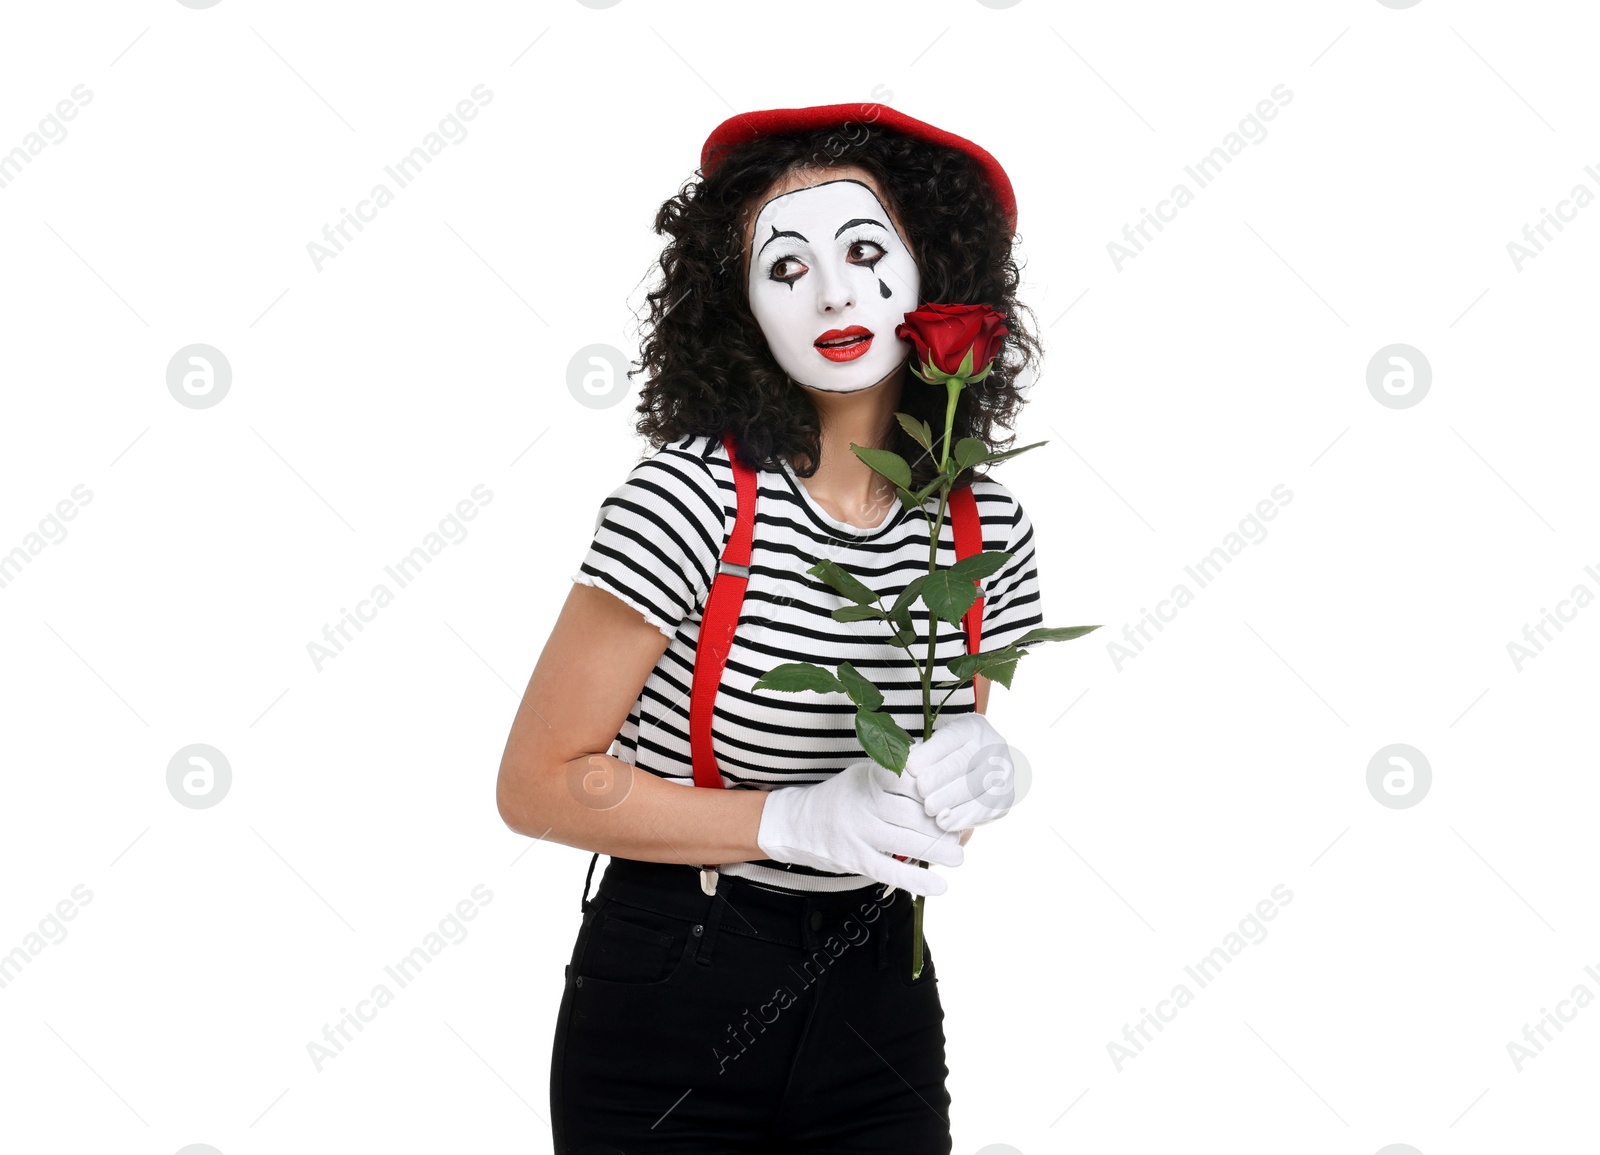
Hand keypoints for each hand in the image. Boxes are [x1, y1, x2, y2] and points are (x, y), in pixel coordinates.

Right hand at [756, 754, 963, 895]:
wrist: (798, 823)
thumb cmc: (844, 798)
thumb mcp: (866, 774)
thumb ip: (898, 773)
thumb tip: (939, 770)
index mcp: (871, 777)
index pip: (910, 781)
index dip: (935, 791)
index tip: (956, 799)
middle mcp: (864, 802)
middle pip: (912, 813)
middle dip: (941, 825)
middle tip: (961, 834)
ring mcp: (858, 831)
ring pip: (905, 841)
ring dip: (936, 851)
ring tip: (958, 857)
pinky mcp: (854, 858)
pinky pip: (890, 870)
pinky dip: (916, 880)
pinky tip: (939, 887)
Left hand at [906, 713, 1018, 831]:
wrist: (985, 767)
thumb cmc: (950, 755)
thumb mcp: (940, 744)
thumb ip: (925, 754)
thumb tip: (908, 770)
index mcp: (973, 727)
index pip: (949, 738)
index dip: (929, 754)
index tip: (910, 768)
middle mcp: (993, 746)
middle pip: (962, 763)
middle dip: (938, 778)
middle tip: (921, 791)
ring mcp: (1003, 772)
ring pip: (973, 788)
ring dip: (949, 800)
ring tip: (929, 809)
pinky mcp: (1005, 797)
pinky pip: (982, 809)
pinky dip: (961, 817)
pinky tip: (944, 822)